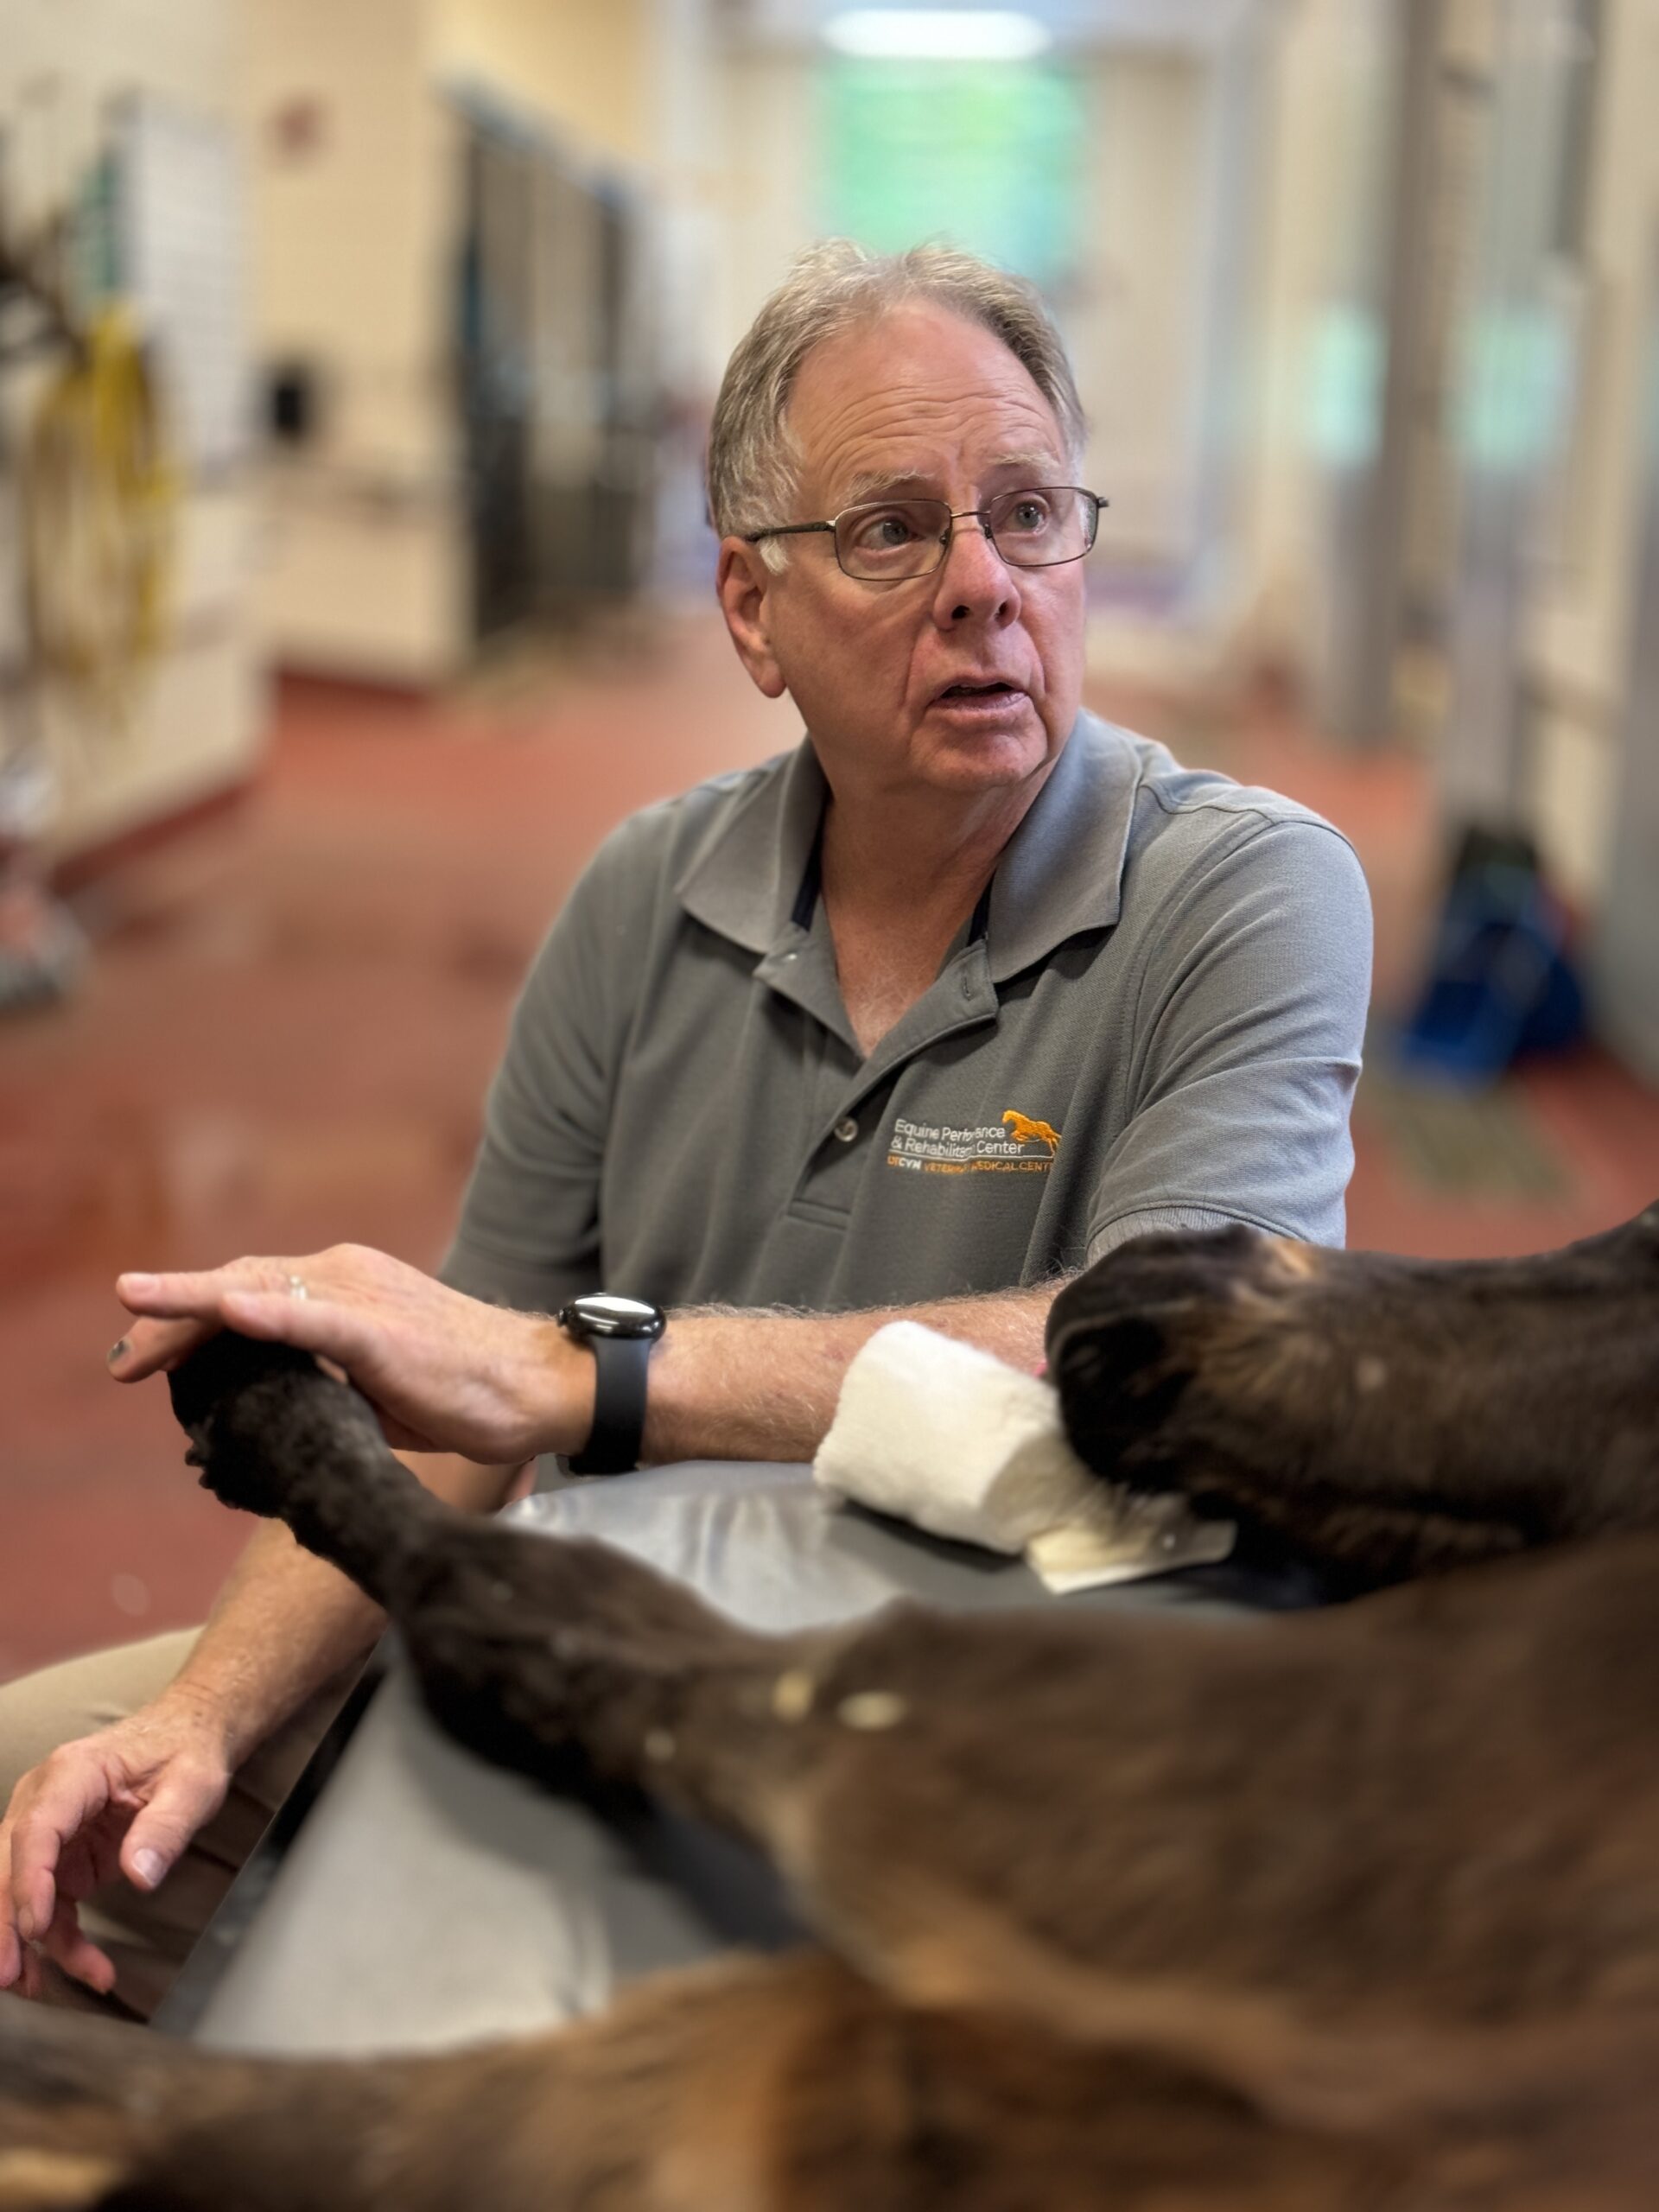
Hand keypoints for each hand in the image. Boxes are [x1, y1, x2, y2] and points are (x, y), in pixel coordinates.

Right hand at [0, 1698, 231, 2000]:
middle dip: (3, 1924)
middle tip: (10, 1975)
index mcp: (73, 1773)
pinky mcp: (60, 1858)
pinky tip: (90, 1968)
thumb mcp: (192, 1786)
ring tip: (41, 1988)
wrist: (187, 1737)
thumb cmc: (185, 1752)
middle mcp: (46, 1801)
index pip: (35, 1829)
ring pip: (17, 1894)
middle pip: (7, 1865)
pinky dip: (60, 1942)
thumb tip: (140, 1876)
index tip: (34, 1928)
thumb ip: (166, 1828)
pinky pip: (49, 1906)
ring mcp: (49, 1832)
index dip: (28, 1881)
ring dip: (25, 1945)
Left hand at [108, 1245, 591, 1463]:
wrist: (539, 1385)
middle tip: (120, 1360)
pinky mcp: (383, 1330)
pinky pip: (313, 1320)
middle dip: (170, 1319)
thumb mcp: (377, 1388)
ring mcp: (364, 1297)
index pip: (250, 1293)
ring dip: (190, 1308)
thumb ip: (326, 1386)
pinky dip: (265, 1314)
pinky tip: (224, 1311)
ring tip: (135, 1328)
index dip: (190, 1318)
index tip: (142, 1355)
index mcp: (346, 1287)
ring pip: (259, 1292)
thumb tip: (280, 1418)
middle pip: (239, 1286)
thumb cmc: (468, 1392)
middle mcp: (347, 1276)